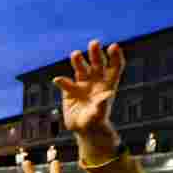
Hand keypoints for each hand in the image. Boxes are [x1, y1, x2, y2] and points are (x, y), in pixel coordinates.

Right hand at [54, 40, 123, 160]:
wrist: (84, 129)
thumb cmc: (96, 122)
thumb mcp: (100, 115)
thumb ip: (103, 104)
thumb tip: (108, 94)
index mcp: (108, 84)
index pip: (114, 66)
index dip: (115, 56)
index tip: (113, 47)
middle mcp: (96, 80)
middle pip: (97, 63)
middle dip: (95, 53)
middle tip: (94, 43)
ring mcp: (82, 84)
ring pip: (81, 69)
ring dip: (78, 61)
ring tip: (75, 54)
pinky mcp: (69, 91)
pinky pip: (65, 83)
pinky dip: (62, 81)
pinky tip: (58, 80)